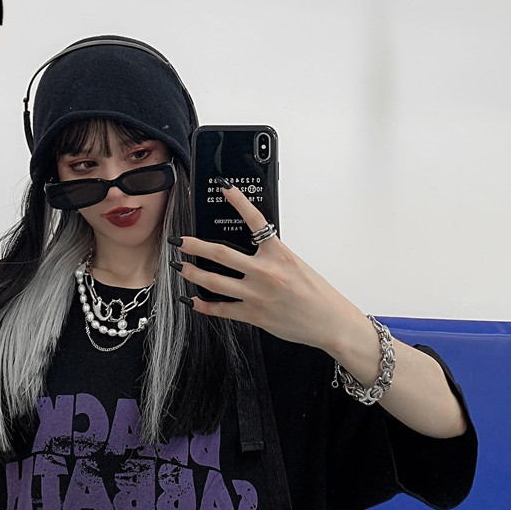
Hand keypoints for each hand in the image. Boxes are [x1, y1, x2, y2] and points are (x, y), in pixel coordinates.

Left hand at [172, 182, 360, 353]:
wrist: (330, 321)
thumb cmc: (318, 294)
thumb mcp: (297, 265)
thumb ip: (272, 258)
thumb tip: (252, 252)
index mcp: (279, 254)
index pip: (255, 220)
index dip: (238, 201)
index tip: (224, 188)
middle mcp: (265, 272)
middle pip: (220, 254)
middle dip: (194, 246)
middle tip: (180, 241)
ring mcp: (257, 294)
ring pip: (214, 281)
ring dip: (192, 273)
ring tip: (180, 267)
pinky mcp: (254, 315)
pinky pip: (222, 309)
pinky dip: (204, 305)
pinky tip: (193, 301)